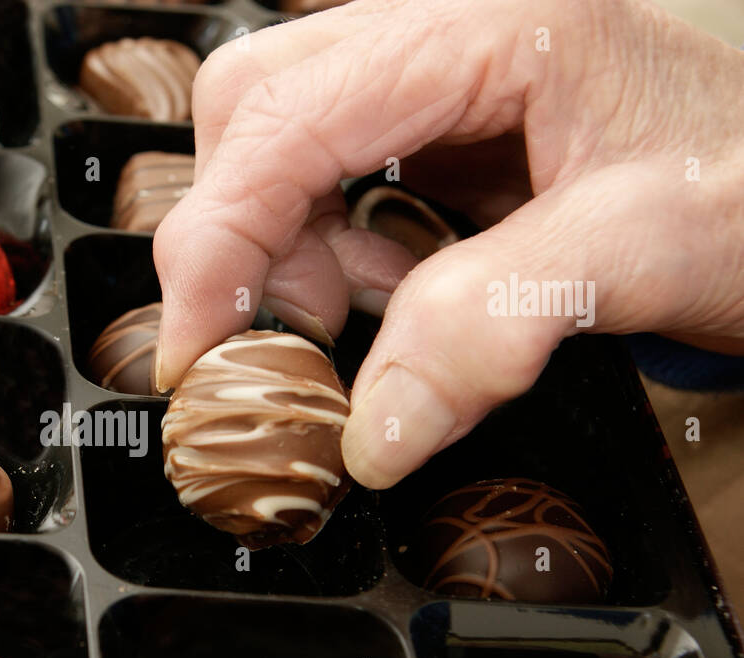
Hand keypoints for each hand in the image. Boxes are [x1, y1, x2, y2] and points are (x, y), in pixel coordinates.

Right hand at [153, 0, 743, 488]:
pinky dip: (336, 251)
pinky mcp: (438, 117)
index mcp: (488, 23)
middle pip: (256, 108)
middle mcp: (444, 26)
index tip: (199, 352)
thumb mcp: (647, 254)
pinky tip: (400, 288)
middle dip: (245, 235)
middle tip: (289, 336)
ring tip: (372, 315)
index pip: (284, 115)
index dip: (217, 241)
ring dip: (294, 251)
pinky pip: (331, 176)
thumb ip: (496, 327)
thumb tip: (371, 427)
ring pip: (280, 144)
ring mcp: (437, 68)